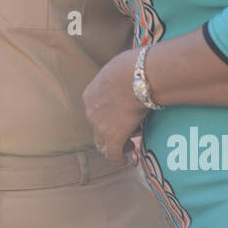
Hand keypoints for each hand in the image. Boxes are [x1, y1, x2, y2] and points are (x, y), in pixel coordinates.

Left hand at [83, 48, 145, 165]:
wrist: (136, 76)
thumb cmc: (133, 66)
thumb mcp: (119, 69)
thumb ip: (120, 79)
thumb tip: (135, 77)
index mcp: (90, 95)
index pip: (95, 112)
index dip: (107, 118)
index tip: (120, 120)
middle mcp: (91, 112)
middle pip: (97, 129)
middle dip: (111, 134)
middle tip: (128, 136)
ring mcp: (100, 126)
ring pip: (105, 143)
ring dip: (118, 145)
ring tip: (132, 147)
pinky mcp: (113, 137)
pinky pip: (114, 154)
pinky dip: (120, 159)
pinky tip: (130, 160)